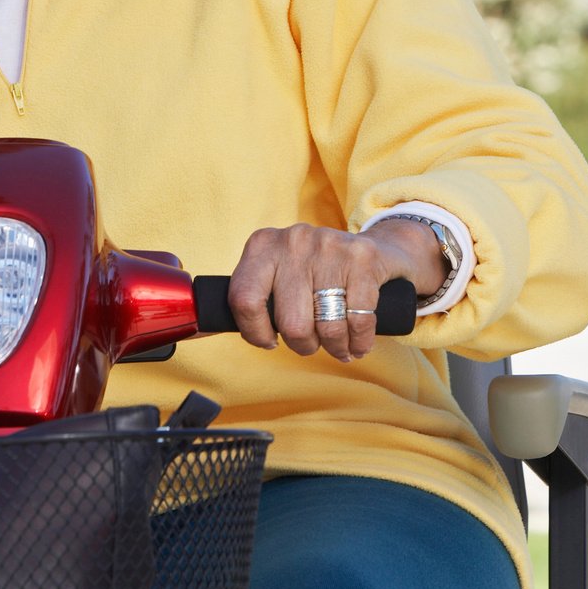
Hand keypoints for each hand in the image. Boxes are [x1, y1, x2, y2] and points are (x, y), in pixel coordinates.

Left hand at [228, 223, 436, 361]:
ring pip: (325, 325)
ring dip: (335, 347)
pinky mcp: (363, 258)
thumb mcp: (281, 273)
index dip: (255, 332)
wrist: (378, 248)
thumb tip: (209, 328)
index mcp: (263, 244)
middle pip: (289, 321)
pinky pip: (358, 319)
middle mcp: (294, 240)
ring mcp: (329, 246)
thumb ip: (255, 296)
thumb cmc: (319, 273)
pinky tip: (358, 343)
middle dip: (303, 345)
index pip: (244, 300)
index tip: (269, 341)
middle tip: (312, 345)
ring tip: (339, 347)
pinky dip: (359, 341)